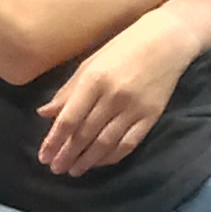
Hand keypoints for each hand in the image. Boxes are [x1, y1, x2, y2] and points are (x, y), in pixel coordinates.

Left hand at [32, 9, 204, 179]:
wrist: (167, 40)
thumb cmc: (122, 48)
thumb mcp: (90, 63)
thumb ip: (67, 91)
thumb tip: (43, 114)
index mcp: (93, 80)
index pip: (69, 119)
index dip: (54, 141)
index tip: (43, 157)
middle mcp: (112, 96)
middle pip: (85, 134)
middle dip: (68, 154)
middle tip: (55, 169)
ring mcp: (134, 108)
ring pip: (106, 143)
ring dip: (87, 160)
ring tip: (73, 170)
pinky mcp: (151, 116)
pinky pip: (128, 143)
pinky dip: (112, 156)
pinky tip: (99, 163)